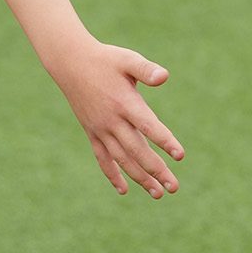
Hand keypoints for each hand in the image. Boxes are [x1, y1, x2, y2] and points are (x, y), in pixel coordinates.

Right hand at [50, 39, 180, 197]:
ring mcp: (100, 129)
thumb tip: (164, 77)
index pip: (148, 126)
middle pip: (137, 150)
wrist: (71, 63)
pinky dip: (112, 174)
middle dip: (156, 170)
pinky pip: (102, 158)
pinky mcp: (92, 132)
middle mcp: (112, 121)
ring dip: (140, 177)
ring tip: (158, 193)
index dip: (164, 141)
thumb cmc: (106, 59)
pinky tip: (124, 189)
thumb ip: (146, 70)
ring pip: (121, 159)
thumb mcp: (127, 59)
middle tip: (174, 187)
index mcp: (125, 103)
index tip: (180, 156)